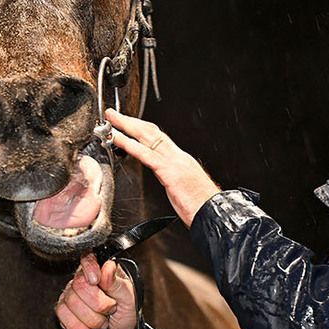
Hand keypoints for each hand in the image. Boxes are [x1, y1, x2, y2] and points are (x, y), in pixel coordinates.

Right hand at [56, 253, 137, 328]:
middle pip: (79, 285)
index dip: (89, 268)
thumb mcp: (129, 298)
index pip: (88, 258)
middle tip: (110, 310)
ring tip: (102, 322)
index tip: (96, 281)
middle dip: (98, 304)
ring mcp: (71, 294)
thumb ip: (117, 283)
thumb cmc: (126, 313)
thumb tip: (107, 267)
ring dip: (91, 319)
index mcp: (101, 270)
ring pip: (71, 302)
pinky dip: (77, 327)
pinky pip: (62, 315)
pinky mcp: (64, 310)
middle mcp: (84, 279)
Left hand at [105, 108, 220, 225]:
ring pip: (148, 137)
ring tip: (112, 120)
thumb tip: (166, 179)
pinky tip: (118, 138)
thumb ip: (172, 180)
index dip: (142, 128)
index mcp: (181, 160)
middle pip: (152, 132)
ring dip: (127, 126)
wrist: (216, 214)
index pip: (158, 138)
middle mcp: (178, 157)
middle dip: (131, 121)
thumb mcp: (183, 189)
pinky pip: (146, 154)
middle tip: (113, 114)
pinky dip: (129, 144)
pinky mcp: (170, 172)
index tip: (128, 123)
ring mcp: (175, 162)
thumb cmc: (202, 207)